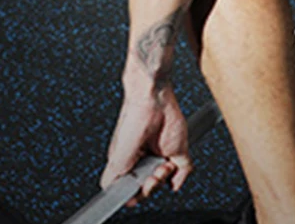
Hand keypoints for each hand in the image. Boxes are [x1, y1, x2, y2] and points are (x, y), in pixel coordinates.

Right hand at [99, 87, 192, 205]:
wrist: (151, 100)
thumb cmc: (132, 121)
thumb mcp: (116, 158)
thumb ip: (111, 179)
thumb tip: (110, 193)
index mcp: (130, 161)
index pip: (134, 188)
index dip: (137, 192)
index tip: (138, 188)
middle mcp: (147, 158)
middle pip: (150, 186)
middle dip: (151, 186)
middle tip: (150, 177)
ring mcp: (163, 153)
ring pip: (167, 180)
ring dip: (164, 179)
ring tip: (161, 167)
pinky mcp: (179, 147)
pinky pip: (184, 170)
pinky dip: (181, 177)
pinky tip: (173, 174)